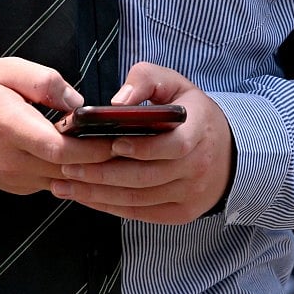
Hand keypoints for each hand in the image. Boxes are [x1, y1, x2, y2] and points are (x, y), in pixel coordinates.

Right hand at [0, 57, 114, 193]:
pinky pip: (52, 183)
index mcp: (10, 128)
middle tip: (131, 146)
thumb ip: (46, 82)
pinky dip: (72, 174)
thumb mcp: (7, 69)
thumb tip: (79, 104)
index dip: (93, 148)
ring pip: (64, 182)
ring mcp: (14, 179)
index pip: (60, 150)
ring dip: (89, 171)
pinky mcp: (17, 186)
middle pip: (69, 171)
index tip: (119, 137)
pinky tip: (87, 158)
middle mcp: (12, 161)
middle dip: (101, 161)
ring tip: (117, 153)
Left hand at [50, 61, 233, 224]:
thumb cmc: (191, 114)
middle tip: (67, 166)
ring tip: (65, 183)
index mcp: (199, 131)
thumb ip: (146, 80)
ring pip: (138, 199)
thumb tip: (117, 102)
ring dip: (97, 194)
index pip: (174, 146)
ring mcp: (190, 194)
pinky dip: (109, 207)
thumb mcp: (176, 84)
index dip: (144, 148)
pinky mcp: (181, 213)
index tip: (113, 143)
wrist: (228, 154)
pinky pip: (140, 213)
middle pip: (146, 177)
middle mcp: (198, 167)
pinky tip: (85, 197)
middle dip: (102, 173)